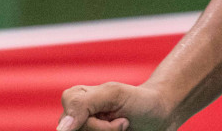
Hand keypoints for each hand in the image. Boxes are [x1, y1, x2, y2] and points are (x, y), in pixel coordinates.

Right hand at [59, 81, 173, 130]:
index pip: (70, 125)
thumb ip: (82, 104)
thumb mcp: (114, 94)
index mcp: (75, 100)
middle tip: (124, 122)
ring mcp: (87, 128)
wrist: (161, 114)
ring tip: (124, 127)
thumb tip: (61, 128)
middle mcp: (76, 119)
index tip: (118, 115)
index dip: (96, 126)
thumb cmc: (140, 100)